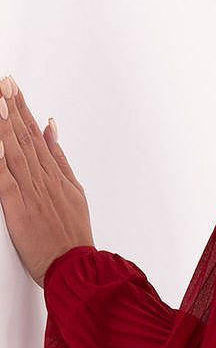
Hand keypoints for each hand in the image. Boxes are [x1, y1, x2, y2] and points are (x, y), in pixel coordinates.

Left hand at [0, 74, 94, 286]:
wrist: (75, 266)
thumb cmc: (72, 235)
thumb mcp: (74, 190)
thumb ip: (60, 158)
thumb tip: (53, 129)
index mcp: (55, 174)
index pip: (35, 134)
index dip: (22, 109)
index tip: (13, 87)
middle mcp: (43, 177)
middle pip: (24, 135)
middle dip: (12, 105)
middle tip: (4, 81)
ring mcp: (32, 190)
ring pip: (15, 149)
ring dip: (6, 121)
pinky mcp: (18, 205)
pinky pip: (5, 175)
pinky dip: (1, 154)